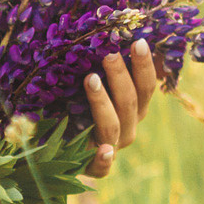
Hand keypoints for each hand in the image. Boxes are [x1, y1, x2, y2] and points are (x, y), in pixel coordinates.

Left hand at [84, 37, 160, 179]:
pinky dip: (104, 159)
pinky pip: (103, 167)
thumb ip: (103, 70)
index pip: (145, 86)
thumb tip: (107, 35)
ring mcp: (112, 148)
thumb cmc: (77, 110)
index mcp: (134, 110)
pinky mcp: (94, 168)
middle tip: (109, 54)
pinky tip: (104, 151)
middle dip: (120, 76)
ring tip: (90, 79)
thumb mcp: (90, 87)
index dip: (144, 65)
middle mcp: (128, 128)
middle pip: (130, 102)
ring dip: (103, 102)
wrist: (57, 151)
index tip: (137, 41)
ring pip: (112, 126)